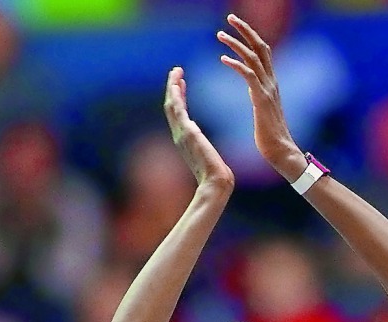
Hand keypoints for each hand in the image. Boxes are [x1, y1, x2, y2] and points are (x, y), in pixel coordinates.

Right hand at [163, 66, 233, 191]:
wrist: (215, 183)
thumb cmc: (216, 175)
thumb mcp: (207, 156)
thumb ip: (200, 144)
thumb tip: (198, 137)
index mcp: (184, 139)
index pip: (178, 113)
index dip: (179, 97)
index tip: (182, 83)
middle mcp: (179, 135)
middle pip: (171, 106)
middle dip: (173, 88)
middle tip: (176, 71)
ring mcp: (181, 133)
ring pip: (172, 104)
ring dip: (173, 86)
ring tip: (176, 71)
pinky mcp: (187, 132)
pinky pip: (178, 108)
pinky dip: (177, 94)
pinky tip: (179, 82)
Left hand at [217, 14, 304, 180]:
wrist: (281, 152)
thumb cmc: (270, 137)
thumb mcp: (263, 109)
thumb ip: (259, 95)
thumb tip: (253, 88)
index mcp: (271, 83)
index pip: (263, 52)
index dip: (251, 36)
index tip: (236, 26)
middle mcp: (271, 82)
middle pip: (260, 47)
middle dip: (245, 30)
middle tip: (230, 18)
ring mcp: (268, 90)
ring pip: (253, 58)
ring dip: (236, 44)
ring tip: (220, 35)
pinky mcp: (261, 99)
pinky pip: (249, 75)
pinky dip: (236, 65)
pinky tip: (223, 60)